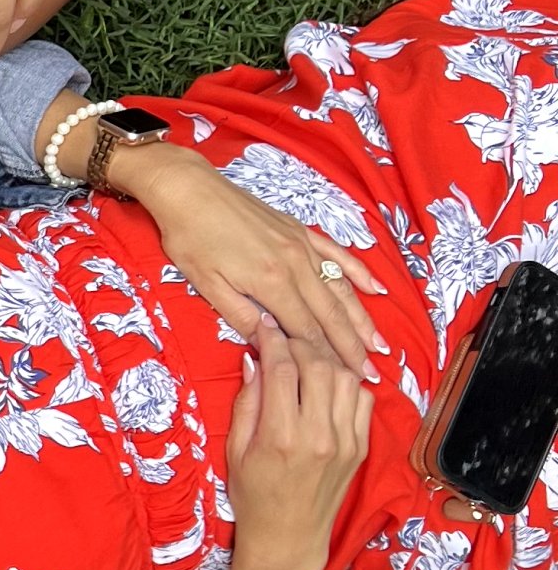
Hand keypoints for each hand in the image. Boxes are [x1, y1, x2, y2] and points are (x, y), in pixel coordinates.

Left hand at [112, 145, 387, 377]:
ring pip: (340, 288)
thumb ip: (241, 316)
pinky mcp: (300, 231)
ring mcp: (302, 246)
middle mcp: (295, 265)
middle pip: (330, 314)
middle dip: (353, 347)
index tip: (347, 380)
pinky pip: (337, 255)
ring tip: (380, 345)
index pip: (306, 330)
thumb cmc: (190, 238)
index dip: (328, 358)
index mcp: (271, 283)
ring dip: (362, 318)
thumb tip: (270, 345)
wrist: (190, 189)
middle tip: (373, 374)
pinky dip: (358, 274)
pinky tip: (377, 290)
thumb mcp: (206, 285)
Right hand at [225, 317, 372, 569]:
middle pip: (318, 365)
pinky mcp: (361, 446)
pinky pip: (362, 398)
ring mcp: (347, 441)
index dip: (271, 340)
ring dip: (325, 359)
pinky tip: (327, 382)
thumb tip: (254, 361)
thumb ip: (247, 403)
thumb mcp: (235, 449)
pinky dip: (346, 381)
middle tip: (283, 339)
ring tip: (305, 358)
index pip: (281, 369)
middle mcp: (319, 435)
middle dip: (299, 343)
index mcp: (281, 436)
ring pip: (345, 377)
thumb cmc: (253, 494)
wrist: (288, 535)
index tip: (263, 328)